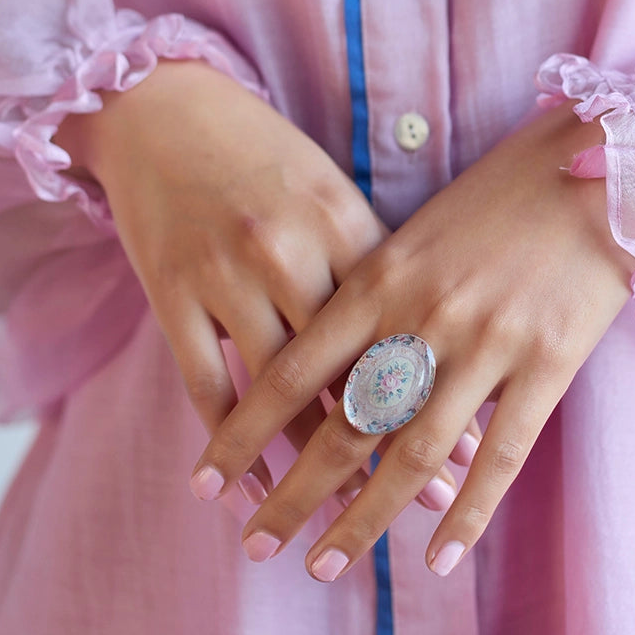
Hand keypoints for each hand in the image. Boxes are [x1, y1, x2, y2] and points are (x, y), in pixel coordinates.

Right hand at [55, 56, 480, 512]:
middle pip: (346, 369)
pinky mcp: (171, 292)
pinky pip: (206, 387)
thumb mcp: (332, 193)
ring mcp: (225, 273)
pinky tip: (244, 492)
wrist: (164, 108)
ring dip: (308, 469)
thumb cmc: (266, 157)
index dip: (437, 397)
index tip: (470, 460)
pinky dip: (228, 447)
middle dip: (386, 449)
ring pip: (279, 394)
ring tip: (335, 526)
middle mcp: (288, 249)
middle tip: (417, 512)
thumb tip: (435, 350)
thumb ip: (379, 265)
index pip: (400, 328)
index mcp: (343, 220)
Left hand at [189, 98, 634, 579]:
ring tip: (324, 566)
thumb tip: (325, 379)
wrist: (596, 163)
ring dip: (364, 518)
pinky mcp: (549, 361)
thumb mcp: (415, 235)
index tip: (205, 483)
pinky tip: (438, 560)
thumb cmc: (496, 197)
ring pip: (414, 452)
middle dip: (293, 494)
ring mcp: (488, 340)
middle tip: (256, 547)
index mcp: (380, 275)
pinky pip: (502, 455)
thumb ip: (371, 300)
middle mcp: (424, 313)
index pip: (292, 371)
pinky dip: (468, 514)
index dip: (243, 434)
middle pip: (344, 424)